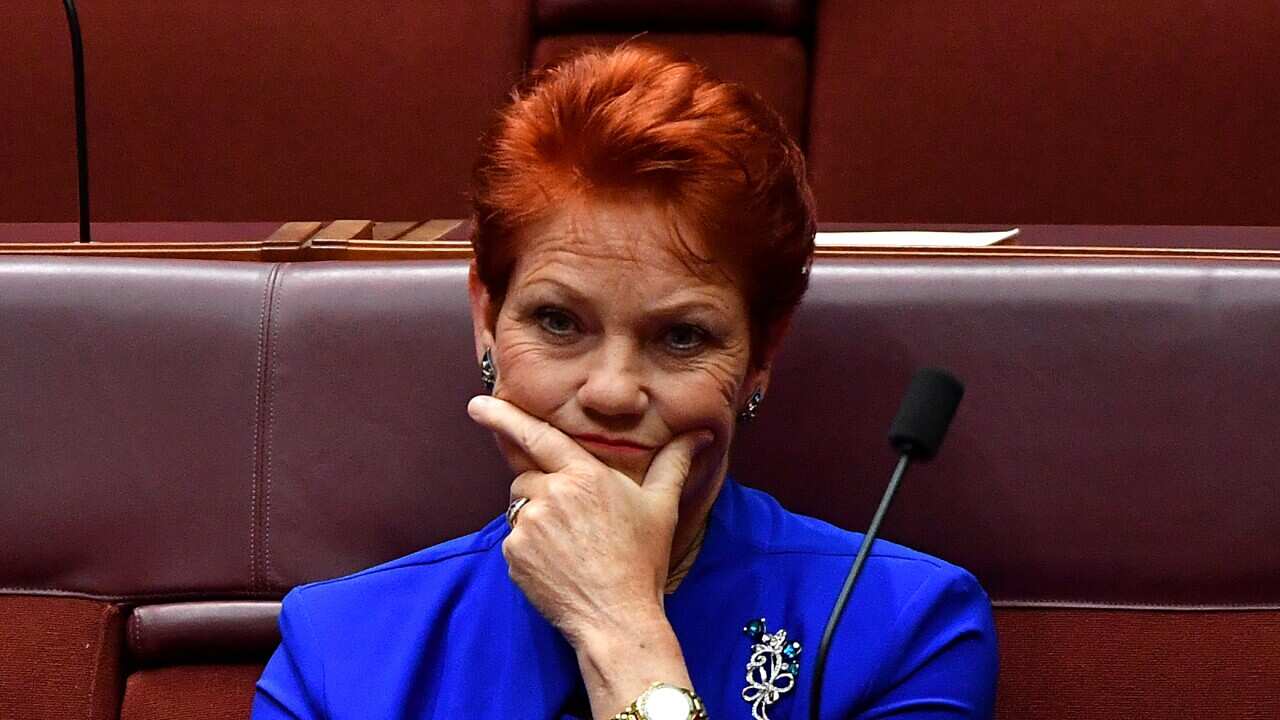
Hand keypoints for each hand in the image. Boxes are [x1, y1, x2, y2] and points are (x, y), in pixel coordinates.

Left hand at [466, 395, 711, 648]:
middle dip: (542, 491)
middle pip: (528, 477)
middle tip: (573, 523)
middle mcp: (552, 494)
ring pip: (520, 508)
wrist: (617, 617)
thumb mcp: (661, 506)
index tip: (478, 404)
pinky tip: (557, 564)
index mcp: (585, 475)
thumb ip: (673, 463)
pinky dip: (529, 549)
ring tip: (569, 546)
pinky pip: (514, 541)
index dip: (504, 416)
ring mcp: (529, 525)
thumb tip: (698, 435)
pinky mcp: (514, 554)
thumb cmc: (641, 561)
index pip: (538, 436)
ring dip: (535, 519)